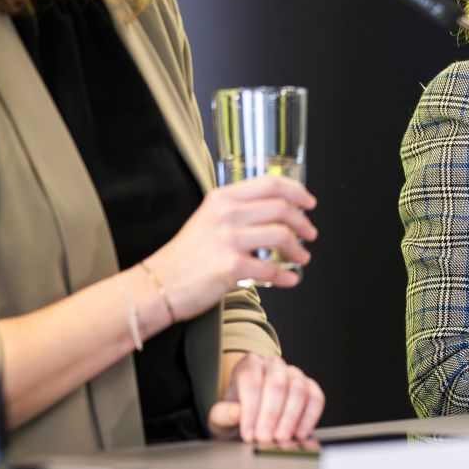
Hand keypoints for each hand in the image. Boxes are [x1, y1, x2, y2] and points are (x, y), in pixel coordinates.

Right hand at [145, 175, 317, 320]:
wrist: (159, 285)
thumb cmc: (185, 256)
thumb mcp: (208, 219)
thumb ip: (237, 211)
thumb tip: (274, 211)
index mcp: (222, 199)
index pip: (270, 184)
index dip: (297, 191)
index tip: (308, 202)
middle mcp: (226, 215)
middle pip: (281, 208)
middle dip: (303, 223)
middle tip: (309, 233)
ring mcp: (229, 240)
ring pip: (281, 236)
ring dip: (298, 249)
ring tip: (302, 257)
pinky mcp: (231, 267)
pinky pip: (271, 269)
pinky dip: (286, 276)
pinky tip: (290, 279)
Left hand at [209, 353, 325, 443]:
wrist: (253, 417)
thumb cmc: (236, 415)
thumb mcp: (221, 417)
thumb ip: (222, 415)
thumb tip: (235, 413)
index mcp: (249, 366)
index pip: (251, 382)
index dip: (250, 410)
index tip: (248, 434)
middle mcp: (273, 366)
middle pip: (276, 384)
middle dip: (270, 414)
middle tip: (264, 438)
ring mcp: (294, 375)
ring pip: (298, 389)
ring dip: (290, 417)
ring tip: (280, 438)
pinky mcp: (310, 388)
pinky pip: (316, 398)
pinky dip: (309, 418)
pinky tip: (299, 434)